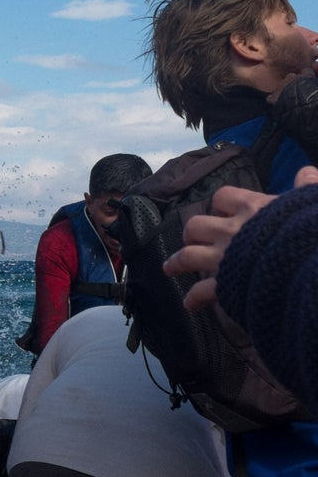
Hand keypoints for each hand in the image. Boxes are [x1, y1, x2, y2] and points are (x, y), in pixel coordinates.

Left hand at [163, 166, 317, 308]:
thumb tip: (307, 172)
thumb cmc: (311, 233)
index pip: (223, 197)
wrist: (312, 266)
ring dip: (178, 262)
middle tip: (195, 241)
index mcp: (253, 208)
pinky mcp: (225, 283)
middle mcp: (232, 230)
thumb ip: (306, 188)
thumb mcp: (309, 205)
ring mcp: (224, 257)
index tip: (224, 212)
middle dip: (193, 234)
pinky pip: (201, 291)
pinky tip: (190, 304)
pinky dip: (193, 298)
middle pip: (196, 225)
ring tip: (171, 268)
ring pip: (188, 255)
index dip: (221, 205)